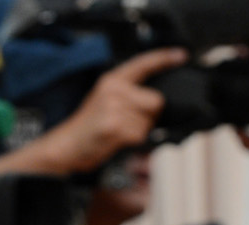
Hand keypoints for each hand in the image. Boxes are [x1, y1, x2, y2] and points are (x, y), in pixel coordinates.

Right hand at [0, 48, 186, 176]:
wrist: (67, 145)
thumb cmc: (89, 127)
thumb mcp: (106, 100)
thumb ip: (129, 95)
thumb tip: (158, 102)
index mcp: (113, 80)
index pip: (143, 63)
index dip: (164, 58)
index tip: (182, 55)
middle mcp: (114, 89)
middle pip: (156, 100)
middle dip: (150, 115)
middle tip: (129, 122)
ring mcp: (114, 107)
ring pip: (150, 121)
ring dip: (140, 130)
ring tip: (119, 132)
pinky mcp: (114, 126)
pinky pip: (140, 135)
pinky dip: (133, 141)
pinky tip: (117, 140)